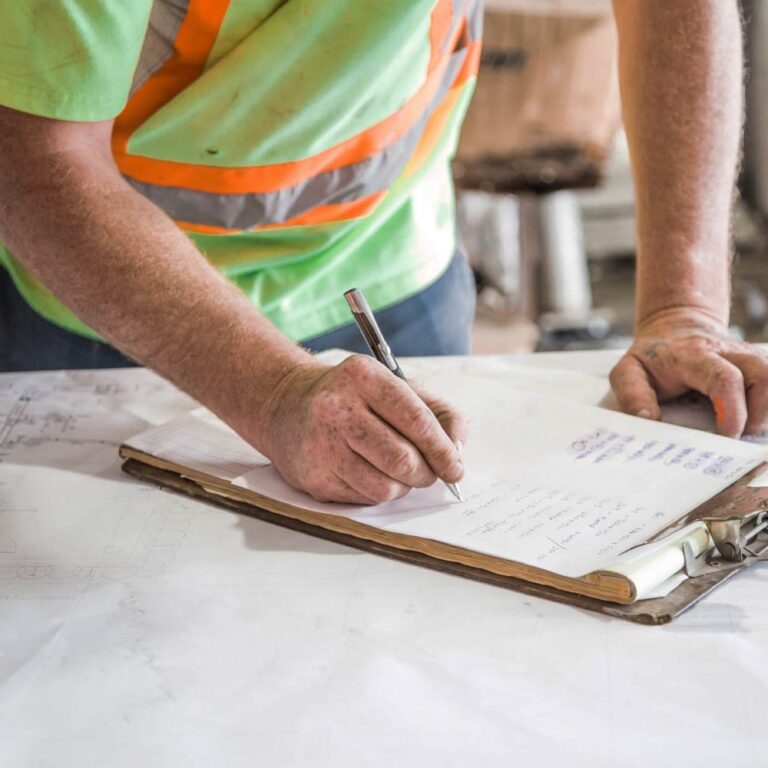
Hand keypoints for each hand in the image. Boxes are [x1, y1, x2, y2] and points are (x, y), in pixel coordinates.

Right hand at [258, 355, 466, 503]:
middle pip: (402, 459)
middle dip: (426, 474)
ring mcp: (320, 444)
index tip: (455, 467)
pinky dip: (377, 492)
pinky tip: (368, 472)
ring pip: (385, 487)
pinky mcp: (313, 476)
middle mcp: (337, 407)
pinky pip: (363, 499)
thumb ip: (439, 413)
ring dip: (403, 487)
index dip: (443, 450)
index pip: (416, 421)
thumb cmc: (355, 398)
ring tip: (397, 471)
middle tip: (429, 473)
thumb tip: (457, 451)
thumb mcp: (398, 387)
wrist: (287, 406)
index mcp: (364, 376)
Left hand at [610, 307, 767, 436]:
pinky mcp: (758, 365)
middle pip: (764, 375)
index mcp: (694, 355)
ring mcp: (748, 357)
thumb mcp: (628, 370)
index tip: (728, 435)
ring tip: (747, 427)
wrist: (675, 326)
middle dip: (760, 413)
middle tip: (738, 435)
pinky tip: (754, 418)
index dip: (732, 409)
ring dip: (767, 409)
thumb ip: (633, 394)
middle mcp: (729, 352)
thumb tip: (648, 420)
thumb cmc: (653, 355)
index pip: (724, 378)